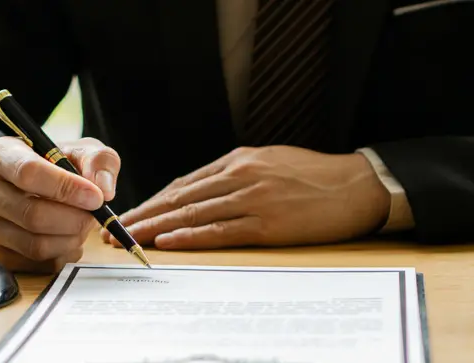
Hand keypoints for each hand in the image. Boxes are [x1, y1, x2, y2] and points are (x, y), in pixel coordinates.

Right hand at [0, 137, 120, 272]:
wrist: (23, 182)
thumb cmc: (53, 163)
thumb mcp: (78, 149)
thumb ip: (99, 161)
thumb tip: (104, 190)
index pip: (28, 173)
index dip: (67, 188)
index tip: (96, 197)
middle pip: (32, 215)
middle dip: (75, 219)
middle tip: (94, 215)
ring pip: (34, 244)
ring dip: (70, 239)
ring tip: (82, 225)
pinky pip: (35, 263)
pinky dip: (61, 255)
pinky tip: (68, 238)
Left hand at [104, 146, 389, 249]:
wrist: (357, 186)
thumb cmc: (317, 176)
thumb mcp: (272, 162)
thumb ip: (239, 174)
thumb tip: (207, 191)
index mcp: (240, 160)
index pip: (185, 183)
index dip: (154, 200)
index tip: (132, 213)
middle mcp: (241, 175)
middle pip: (181, 198)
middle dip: (145, 214)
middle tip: (116, 229)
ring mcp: (253, 199)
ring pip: (194, 214)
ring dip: (158, 228)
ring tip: (131, 239)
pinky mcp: (267, 223)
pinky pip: (221, 231)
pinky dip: (191, 237)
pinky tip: (169, 242)